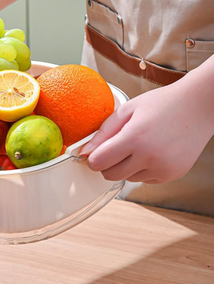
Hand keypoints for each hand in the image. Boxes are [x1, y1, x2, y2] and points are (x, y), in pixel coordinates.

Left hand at [80, 70, 213, 183]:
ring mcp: (162, 169)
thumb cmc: (161, 104)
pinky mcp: (172, 175)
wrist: (198, 107)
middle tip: (113, 149)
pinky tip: (151, 152)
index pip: (99, 162)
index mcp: (135, 138)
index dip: (92, 158)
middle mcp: (149, 157)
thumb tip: (84, 152)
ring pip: (127, 178)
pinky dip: (142, 169)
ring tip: (138, 146)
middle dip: (106, 164)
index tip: (94, 152)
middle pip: (110, 175)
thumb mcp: (127, 110)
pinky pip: (144, 179)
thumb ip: (103, 132)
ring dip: (125, 167)